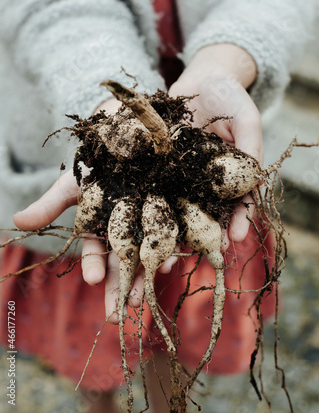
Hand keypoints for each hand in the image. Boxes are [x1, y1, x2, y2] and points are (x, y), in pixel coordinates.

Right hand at [13, 97, 175, 323]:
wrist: (130, 134)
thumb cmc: (99, 160)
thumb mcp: (75, 180)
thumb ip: (52, 202)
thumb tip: (16, 220)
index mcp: (102, 228)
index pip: (95, 253)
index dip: (93, 266)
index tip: (94, 279)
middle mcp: (126, 232)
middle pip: (123, 265)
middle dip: (120, 288)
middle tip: (119, 313)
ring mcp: (150, 226)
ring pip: (147, 257)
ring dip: (145, 278)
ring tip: (143, 297)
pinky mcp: (174, 217)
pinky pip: (173, 237)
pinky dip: (172, 250)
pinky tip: (171, 263)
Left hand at [169, 43, 262, 243]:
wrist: (201, 77)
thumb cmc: (229, 96)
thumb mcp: (246, 118)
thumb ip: (250, 146)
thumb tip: (254, 177)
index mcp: (233, 170)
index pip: (239, 200)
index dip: (239, 218)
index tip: (236, 237)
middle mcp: (209, 175)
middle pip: (211, 207)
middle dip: (211, 230)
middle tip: (208, 251)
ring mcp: (186, 169)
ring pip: (184, 200)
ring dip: (183, 223)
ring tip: (180, 244)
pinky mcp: (165, 159)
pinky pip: (161, 180)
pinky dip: (158, 197)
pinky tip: (151, 215)